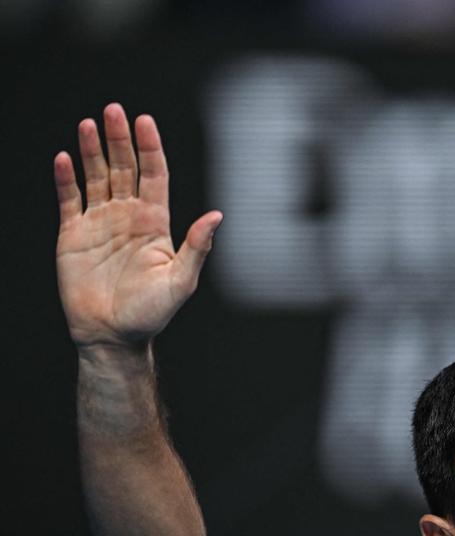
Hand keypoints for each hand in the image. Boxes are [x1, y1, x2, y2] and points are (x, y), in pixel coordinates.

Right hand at [54, 103, 221, 351]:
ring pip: (96, 177)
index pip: (154, 175)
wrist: (113, 334)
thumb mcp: (181, 280)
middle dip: (119, 139)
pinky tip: (64, 158)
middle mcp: (128, 216)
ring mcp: (100, 223)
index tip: (145, 120)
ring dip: (91, 151)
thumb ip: (197, 246)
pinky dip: (66, 179)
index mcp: (155, 222)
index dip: (150, 148)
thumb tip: (218, 216)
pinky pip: (69, 200)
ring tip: (88, 124)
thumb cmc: (151, 312)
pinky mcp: (73, 235)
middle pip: (124, 168)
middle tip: (114, 111)